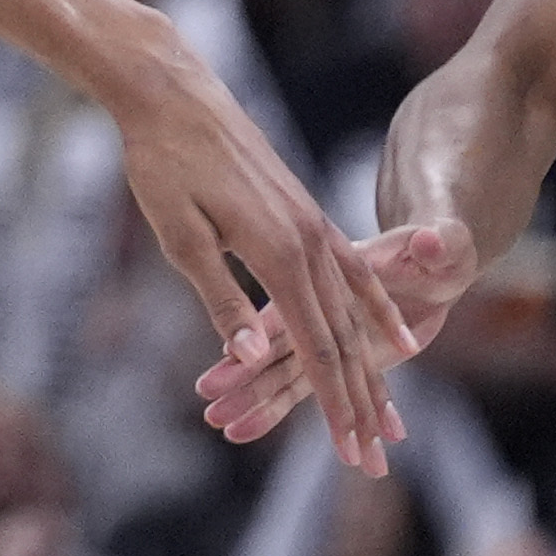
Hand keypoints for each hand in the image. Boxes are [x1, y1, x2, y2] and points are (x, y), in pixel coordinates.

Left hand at [110, 77, 426, 466]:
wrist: (174, 95)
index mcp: (279, 253)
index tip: (352, 452)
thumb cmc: (162, 164)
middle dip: (362, 404)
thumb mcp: (179, 234)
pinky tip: (392, 333)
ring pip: (355, 312)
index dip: (335, 405)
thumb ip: (220, 295)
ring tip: (391, 416)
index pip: (316, 348)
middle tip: (377, 459)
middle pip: (345, 339)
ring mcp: (314, 226)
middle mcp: (309, 242)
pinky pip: (352, 273)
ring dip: (374, 370)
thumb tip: (250, 357)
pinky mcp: (307, 213)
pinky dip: (376, 310)